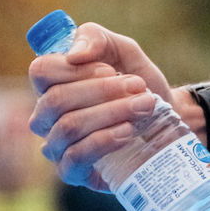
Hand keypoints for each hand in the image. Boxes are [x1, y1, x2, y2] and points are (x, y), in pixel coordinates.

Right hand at [27, 22, 176, 190]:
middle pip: (55, 100)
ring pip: (67, 128)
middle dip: (102, 91)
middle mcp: (47, 115)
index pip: (41, 71)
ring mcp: (57, 145)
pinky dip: (103, 141)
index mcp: (53, 83)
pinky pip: (74, 158)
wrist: (168, 117)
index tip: (111, 69)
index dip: (76, 69)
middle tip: (138, 87)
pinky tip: (127, 132)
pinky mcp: (72, 172)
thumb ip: (97, 39)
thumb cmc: (137, 83)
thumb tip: (75, 54)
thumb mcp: (124, 50)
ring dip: (111, 113)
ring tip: (144, 106)